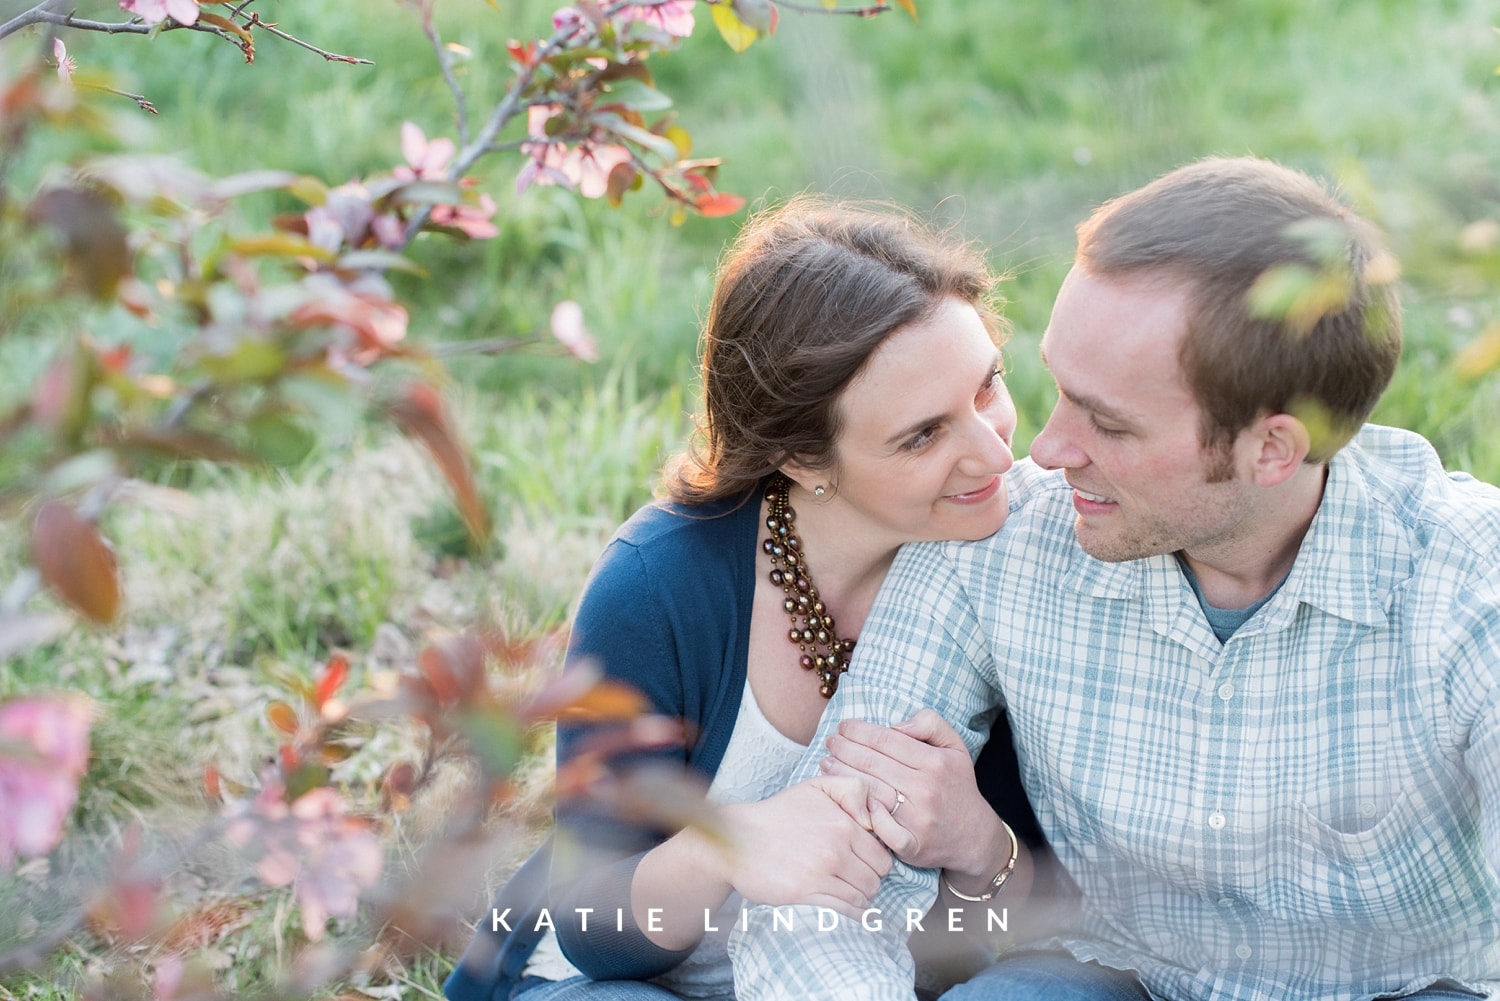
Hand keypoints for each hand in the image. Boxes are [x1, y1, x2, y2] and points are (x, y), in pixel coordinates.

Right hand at [715, 775, 891, 917]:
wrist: (739, 838)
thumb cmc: (780, 814)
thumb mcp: (816, 787)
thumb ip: (852, 789)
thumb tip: (874, 817)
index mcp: (842, 823)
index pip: (882, 854)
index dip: (877, 862)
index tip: (866, 864)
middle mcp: (835, 847)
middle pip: (876, 877)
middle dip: (871, 881)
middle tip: (858, 880)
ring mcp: (820, 872)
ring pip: (862, 895)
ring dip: (861, 898)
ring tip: (850, 893)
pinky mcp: (804, 893)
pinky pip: (844, 909)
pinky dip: (853, 913)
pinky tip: (850, 910)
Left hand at [819, 709, 994, 873]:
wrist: (973, 836)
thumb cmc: (956, 786)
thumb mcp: (955, 747)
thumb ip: (930, 724)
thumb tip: (896, 725)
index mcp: (934, 762)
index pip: (885, 739)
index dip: (858, 730)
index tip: (843, 726)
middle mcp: (925, 789)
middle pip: (871, 762)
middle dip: (843, 748)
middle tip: (830, 742)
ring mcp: (917, 818)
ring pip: (868, 790)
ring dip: (841, 775)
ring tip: (826, 764)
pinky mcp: (911, 844)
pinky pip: (878, 828)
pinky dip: (860, 812)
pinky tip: (844, 799)